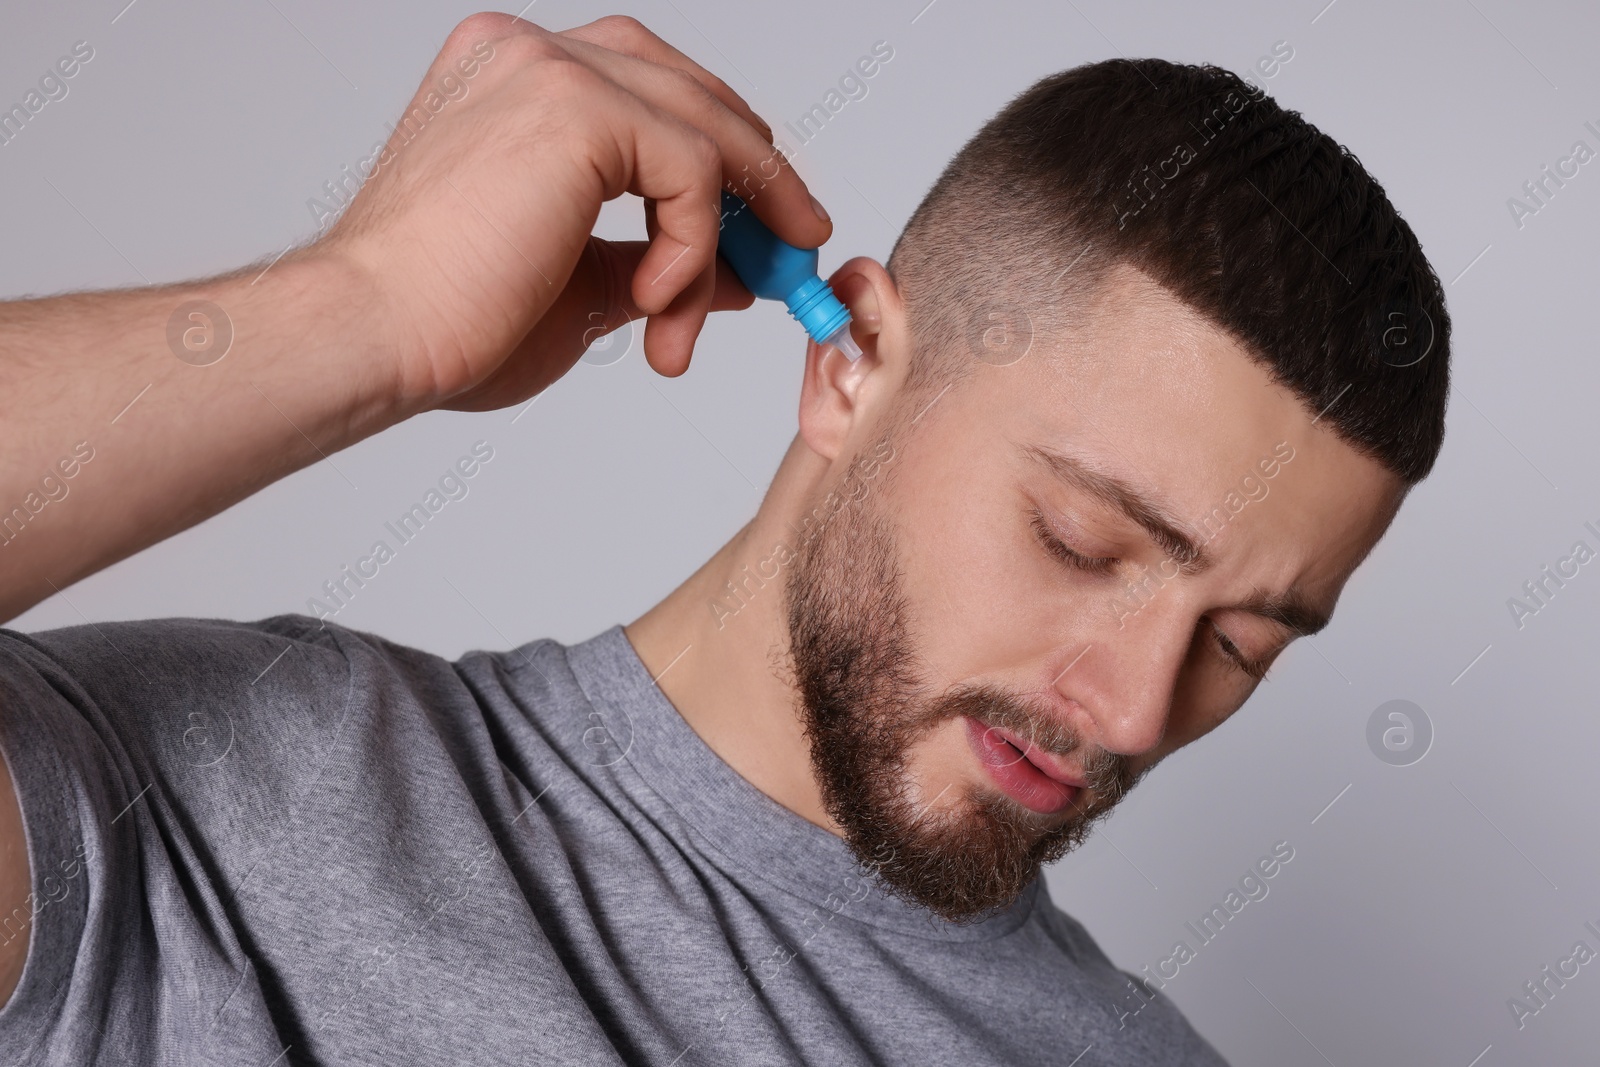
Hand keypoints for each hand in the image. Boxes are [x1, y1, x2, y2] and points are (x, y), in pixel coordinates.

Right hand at [321, 12, 832, 414]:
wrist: (377, 337)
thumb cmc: (446, 321)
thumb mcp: (581, 286)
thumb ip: (659, 261)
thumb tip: (741, 273)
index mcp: (512, 80)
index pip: (650, 92)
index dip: (719, 157)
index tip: (765, 226)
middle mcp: (527, 54)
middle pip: (688, 92)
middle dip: (756, 176)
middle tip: (795, 246)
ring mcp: (549, 68)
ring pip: (700, 130)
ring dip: (722, 235)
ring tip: (685, 321)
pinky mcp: (576, 106)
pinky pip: (693, 168)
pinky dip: (693, 246)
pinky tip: (651, 302)